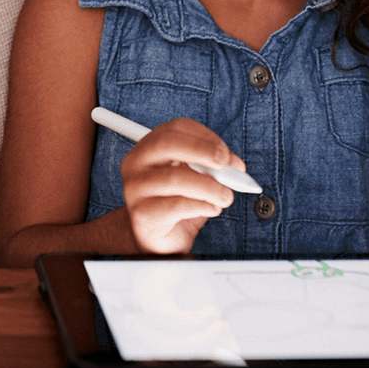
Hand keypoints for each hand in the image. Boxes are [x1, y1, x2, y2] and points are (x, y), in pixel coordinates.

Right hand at [119, 117, 244, 253]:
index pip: (175, 128)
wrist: (156, 239)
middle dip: (202, 150)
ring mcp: (135, 188)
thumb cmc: (175, 203)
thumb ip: (210, 168)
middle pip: (166, 144)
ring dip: (209, 186)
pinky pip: (177, 206)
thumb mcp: (193, 179)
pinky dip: (202, 205)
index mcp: (148, 147)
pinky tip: (211, 208)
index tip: (226, 154)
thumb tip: (234, 166)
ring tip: (225, 196)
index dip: (205, 137)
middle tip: (225, 165)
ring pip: (174, 178)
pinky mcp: (142, 214)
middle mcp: (136, 163)